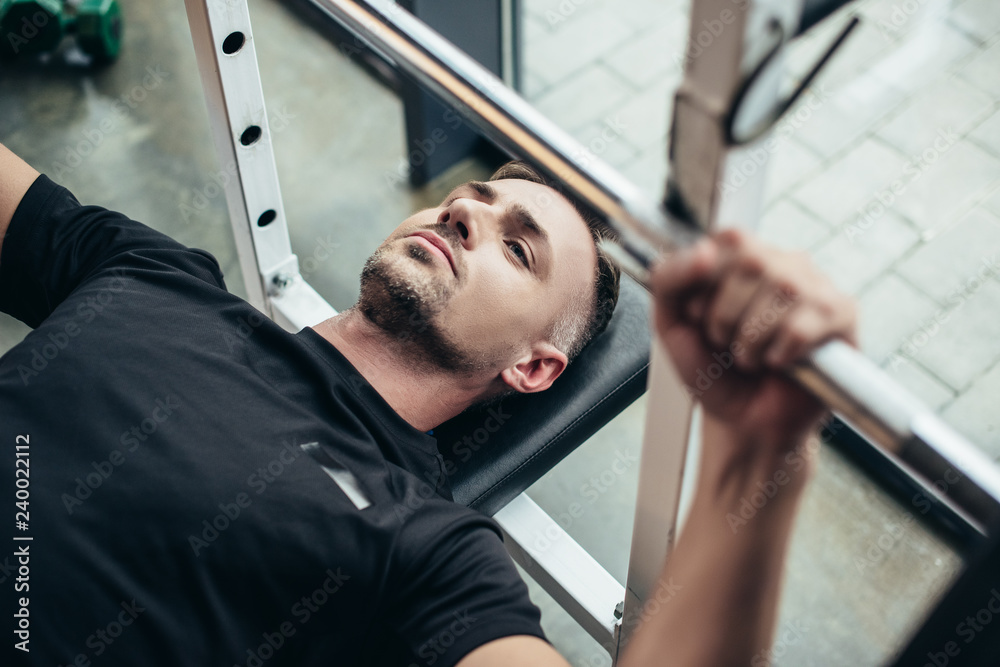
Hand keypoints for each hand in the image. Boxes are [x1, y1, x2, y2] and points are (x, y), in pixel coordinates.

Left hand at [650, 229, 856, 450]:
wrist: (742, 421)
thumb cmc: (711, 368)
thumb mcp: (671, 321)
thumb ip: (669, 278)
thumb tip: (703, 250)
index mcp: (743, 254)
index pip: (728, 240)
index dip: (706, 284)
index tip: (698, 316)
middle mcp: (784, 260)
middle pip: (751, 263)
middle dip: (724, 316)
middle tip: (725, 342)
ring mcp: (817, 286)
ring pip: (782, 291)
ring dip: (750, 341)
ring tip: (750, 356)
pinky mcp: (842, 316)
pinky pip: (802, 326)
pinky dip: (778, 355)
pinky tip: (778, 363)